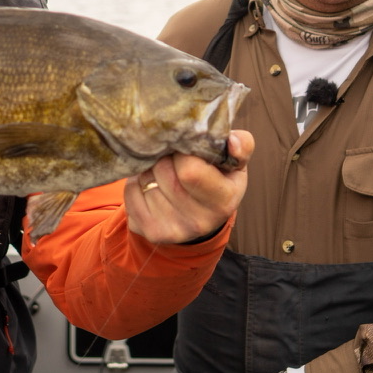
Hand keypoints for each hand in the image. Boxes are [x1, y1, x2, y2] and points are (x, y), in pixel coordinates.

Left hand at [124, 129, 252, 243]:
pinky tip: (153, 185)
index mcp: (223, 202)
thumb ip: (241, 146)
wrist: (202, 217)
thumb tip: (231, 140)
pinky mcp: (150, 232)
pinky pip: (131, 192)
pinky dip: (137, 182)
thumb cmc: (219, 180)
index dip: (183, 151)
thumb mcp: (235, 162)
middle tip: (174, 157)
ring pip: (145, 180)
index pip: (189, 169)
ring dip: (150, 168)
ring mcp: (172, 231)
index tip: (187, 147)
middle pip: (163, 171)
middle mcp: (198, 222)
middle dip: (165, 156)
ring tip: (165, 171)